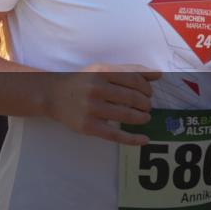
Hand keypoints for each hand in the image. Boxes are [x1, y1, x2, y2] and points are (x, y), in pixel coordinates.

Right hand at [46, 64, 160, 145]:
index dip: (147, 88)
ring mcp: (92, 108)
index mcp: (101, 72)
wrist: (52, 95)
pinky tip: (144, 139)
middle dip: (146, 104)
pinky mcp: (88, 126)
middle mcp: (96, 89)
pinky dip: (133, 139)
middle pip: (133, 98)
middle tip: (146, 107)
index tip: (148, 93)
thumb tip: (158, 74)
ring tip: (144, 118)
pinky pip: (116, 135)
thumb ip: (128, 70)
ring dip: (142, 118)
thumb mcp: (101, 70)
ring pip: (127, 116)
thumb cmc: (81, 81)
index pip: (135, 80)